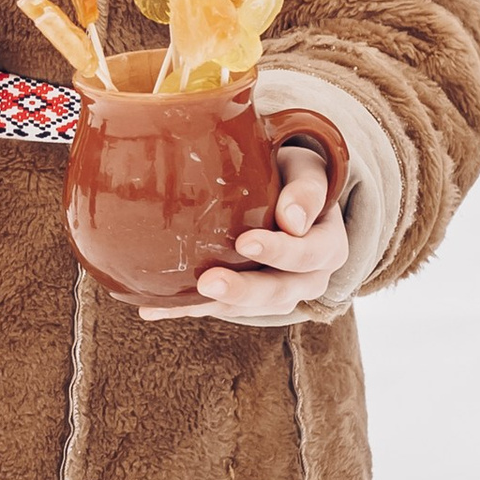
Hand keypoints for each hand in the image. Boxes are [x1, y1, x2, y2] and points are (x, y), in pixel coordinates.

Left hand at [140, 143, 342, 323]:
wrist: (283, 195)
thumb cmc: (293, 176)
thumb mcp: (306, 171)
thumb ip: (305, 188)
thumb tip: (292, 220)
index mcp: (328, 245)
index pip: (311, 254)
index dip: (281, 252)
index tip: (245, 242)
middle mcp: (308, 278)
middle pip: (280, 292)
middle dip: (243, 290)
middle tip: (208, 282)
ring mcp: (278, 293)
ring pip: (250, 309)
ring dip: (213, 306)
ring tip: (179, 301)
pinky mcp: (246, 300)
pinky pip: (217, 308)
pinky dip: (185, 309)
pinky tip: (151, 308)